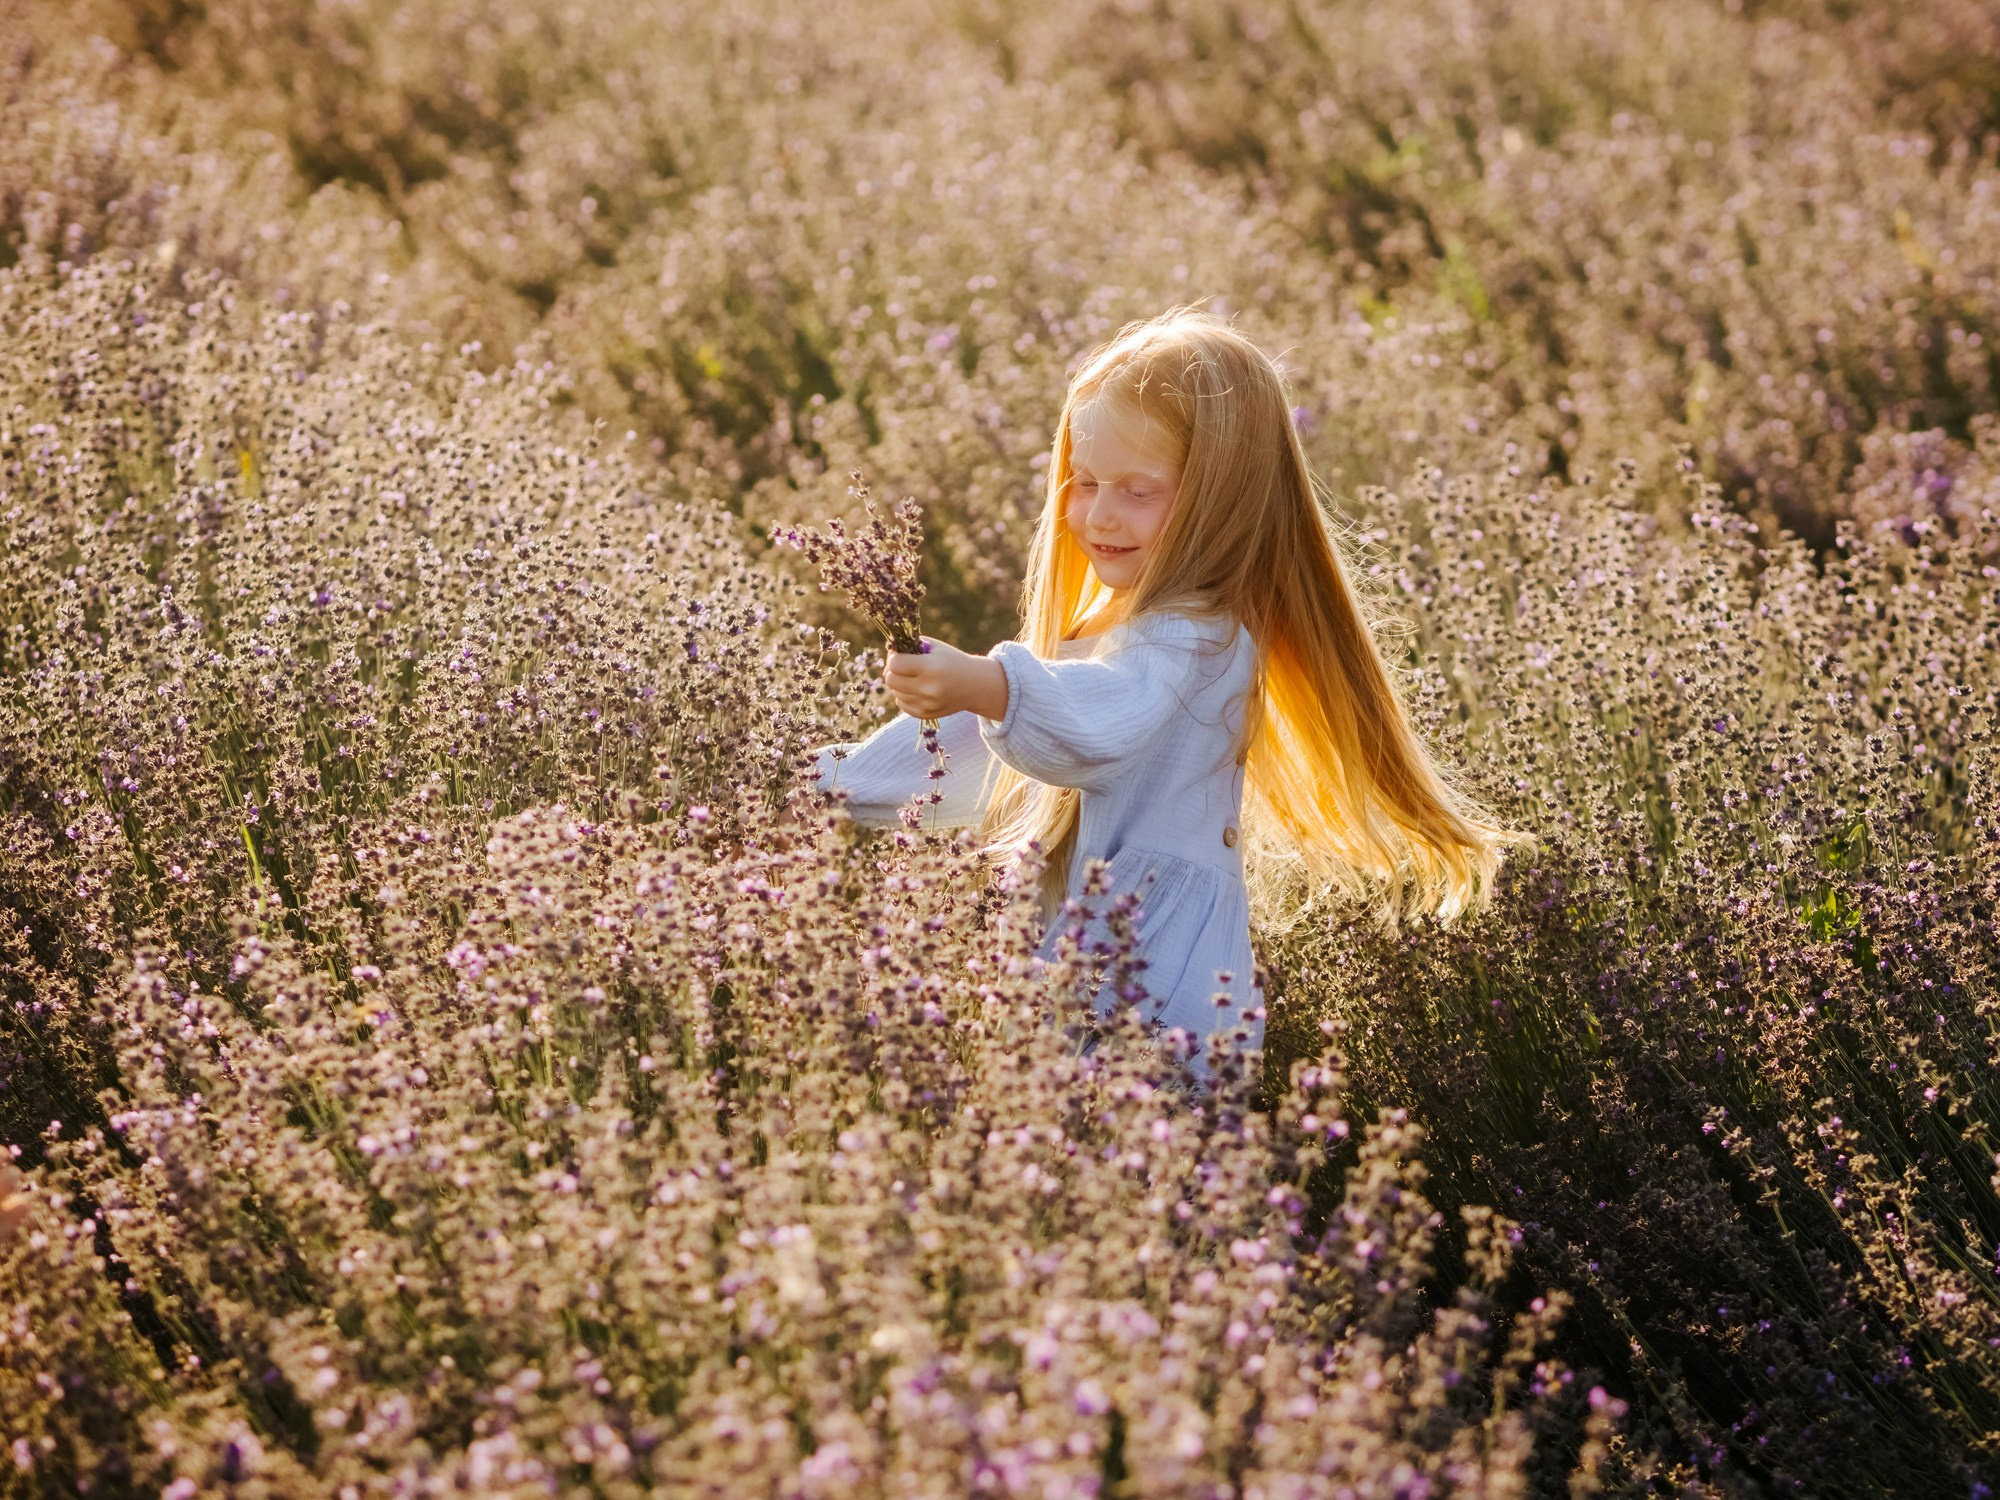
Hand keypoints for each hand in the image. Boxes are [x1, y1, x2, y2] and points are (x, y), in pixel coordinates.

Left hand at [883, 637, 1009, 720]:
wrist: (975, 685)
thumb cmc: (952, 661)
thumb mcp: (935, 648)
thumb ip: (910, 647)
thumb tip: (888, 655)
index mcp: (931, 667)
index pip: (894, 664)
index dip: (894, 658)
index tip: (901, 656)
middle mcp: (929, 688)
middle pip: (890, 680)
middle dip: (892, 671)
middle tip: (902, 667)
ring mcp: (927, 704)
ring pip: (895, 692)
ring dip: (899, 684)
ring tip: (914, 678)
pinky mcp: (926, 714)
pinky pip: (901, 704)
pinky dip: (905, 696)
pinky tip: (917, 689)